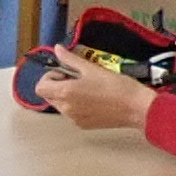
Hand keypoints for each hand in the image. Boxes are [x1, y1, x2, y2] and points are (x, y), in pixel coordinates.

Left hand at [36, 61, 150, 131]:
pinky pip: (71, 113)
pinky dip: (75, 105)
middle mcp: (65, 109)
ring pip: (59, 105)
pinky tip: (93, 99)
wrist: (136, 107)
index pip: (40, 87)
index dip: (49, 77)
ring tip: (87, 87)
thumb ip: (70, 59)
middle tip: (76, 78)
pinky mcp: (83, 125)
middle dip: (57, 85)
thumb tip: (57, 49)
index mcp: (65, 93)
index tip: (64, 72)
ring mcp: (74, 119)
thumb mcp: (91, 68)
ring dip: (66, 95)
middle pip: (48, 96)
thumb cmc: (116, 86)